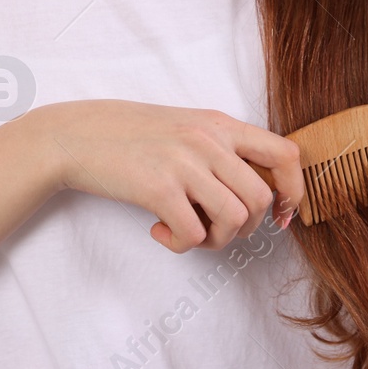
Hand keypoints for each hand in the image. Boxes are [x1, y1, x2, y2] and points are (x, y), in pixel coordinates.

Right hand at [35, 99, 304, 252]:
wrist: (75, 135)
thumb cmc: (131, 136)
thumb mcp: (186, 128)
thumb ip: (222, 149)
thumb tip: (261, 192)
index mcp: (220, 123)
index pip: (285, 155)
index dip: (293, 192)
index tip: (278, 216)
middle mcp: (208, 140)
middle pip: (260, 199)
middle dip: (246, 228)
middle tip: (215, 228)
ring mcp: (184, 163)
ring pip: (235, 221)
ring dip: (216, 240)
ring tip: (188, 231)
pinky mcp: (158, 189)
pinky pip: (194, 236)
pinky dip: (180, 244)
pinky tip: (159, 231)